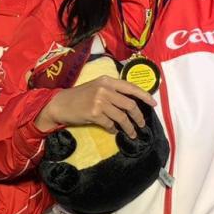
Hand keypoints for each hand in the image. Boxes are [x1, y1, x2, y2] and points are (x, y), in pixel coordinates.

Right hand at [37, 76, 156, 138]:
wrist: (60, 104)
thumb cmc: (78, 97)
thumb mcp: (96, 88)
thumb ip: (112, 91)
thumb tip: (130, 103)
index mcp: (107, 80)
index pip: (131, 87)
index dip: (144, 96)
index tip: (153, 104)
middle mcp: (104, 89)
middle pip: (130, 104)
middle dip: (138, 116)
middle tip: (141, 124)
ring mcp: (99, 101)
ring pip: (122, 117)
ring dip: (128, 127)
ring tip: (131, 133)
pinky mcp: (94, 113)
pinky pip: (110, 124)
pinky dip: (113, 129)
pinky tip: (113, 131)